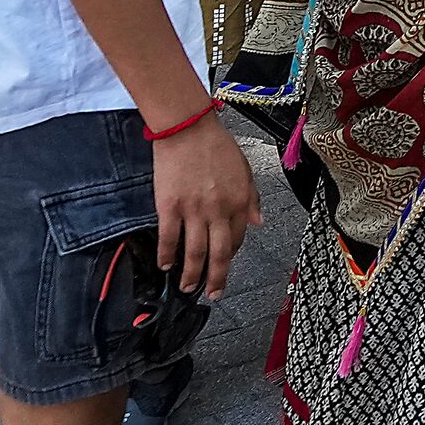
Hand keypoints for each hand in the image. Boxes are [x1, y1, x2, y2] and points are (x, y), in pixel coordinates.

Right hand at [152, 114, 261, 298]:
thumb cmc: (217, 146)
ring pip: (195, 251)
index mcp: (240, 201)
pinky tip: (166, 265)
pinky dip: (167, 256)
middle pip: (219, 253)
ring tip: (188, 287)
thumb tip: (258, 222)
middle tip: (213, 294)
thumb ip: (251, 198)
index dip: (231, 256)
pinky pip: (169, 238)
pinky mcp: (170, 207)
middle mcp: (219, 210)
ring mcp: (194, 210)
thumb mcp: (245, 170)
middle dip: (216, 278)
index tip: (225, 267)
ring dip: (192, 274)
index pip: (238, 238)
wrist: (188, 130)